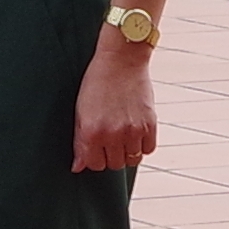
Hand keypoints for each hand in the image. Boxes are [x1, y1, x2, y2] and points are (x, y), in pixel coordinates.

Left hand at [74, 41, 158, 171]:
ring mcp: (133, 130)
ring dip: (127, 152)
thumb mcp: (80, 111)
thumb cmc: (97, 83)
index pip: (94, 164)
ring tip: (123, 136)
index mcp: (91, 132)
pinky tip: (136, 132)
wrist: (121, 60)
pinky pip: (148, 150)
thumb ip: (79, 142)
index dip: (94, 158)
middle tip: (110, 139)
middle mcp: (112, 134)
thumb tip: (78, 167)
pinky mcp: (150, 124)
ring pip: (132, 160)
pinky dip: (142, 145)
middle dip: (110, 155)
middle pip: (113, 164)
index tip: (96, 147)